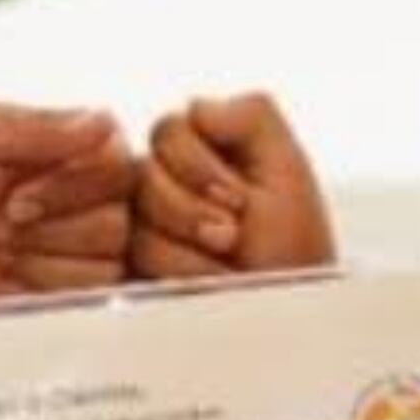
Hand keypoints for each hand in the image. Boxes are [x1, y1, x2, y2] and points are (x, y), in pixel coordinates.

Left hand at [0, 104, 137, 303]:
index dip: (68, 182)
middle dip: (52, 221)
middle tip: (5, 220)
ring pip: (108, 259)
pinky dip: (46, 286)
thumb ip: (40, 125)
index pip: (122, 164)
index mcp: (82, 156)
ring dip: (43, 255)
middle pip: (121, 217)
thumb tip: (101, 122)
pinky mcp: (78, 300)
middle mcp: (94, 206)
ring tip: (4, 250)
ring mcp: (88, 257)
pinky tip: (15, 278)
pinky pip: (94, 297)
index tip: (15, 189)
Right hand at [130, 92, 335, 279]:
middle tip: (231, 237)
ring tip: (224, 268)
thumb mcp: (288, 169)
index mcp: (201, 148)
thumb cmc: (294, 250)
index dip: (199, 167)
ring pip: (134, 223)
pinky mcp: (132, 269)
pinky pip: (125, 263)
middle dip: (191, 211)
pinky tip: (201, 285)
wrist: (286, 314)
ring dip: (188, 252)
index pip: (169, 130)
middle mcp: (164, 182)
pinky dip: (175, 277)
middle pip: (143, 174)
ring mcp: (144, 227)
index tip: (239, 201)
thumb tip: (194, 104)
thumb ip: (251, 115)